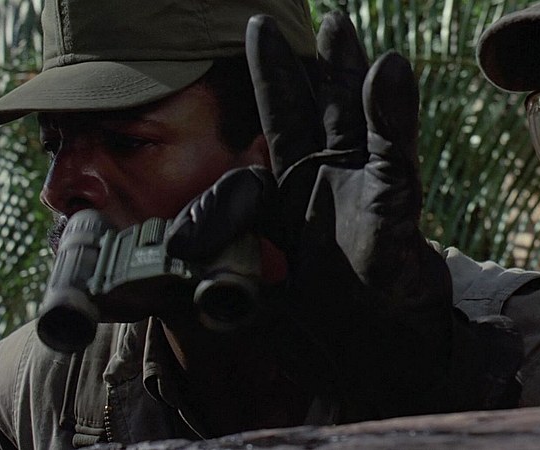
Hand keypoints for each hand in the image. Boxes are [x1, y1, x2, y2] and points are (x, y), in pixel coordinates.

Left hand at [166, 12, 522, 417]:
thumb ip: (196, 286)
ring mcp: (362, 189)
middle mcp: (325, 184)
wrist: (373, 360)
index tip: (253, 35)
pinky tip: (389, 70)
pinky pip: (393, 155)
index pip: (272, 131)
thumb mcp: (241, 300)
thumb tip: (144, 263)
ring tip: (341, 26)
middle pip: (312, 110)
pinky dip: (393, 114)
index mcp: (287, 198)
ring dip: (349, 72)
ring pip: (355, 118)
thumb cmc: (311, 331)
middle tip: (290, 19)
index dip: (266, 83)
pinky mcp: (395, 206)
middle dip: (300, 64)